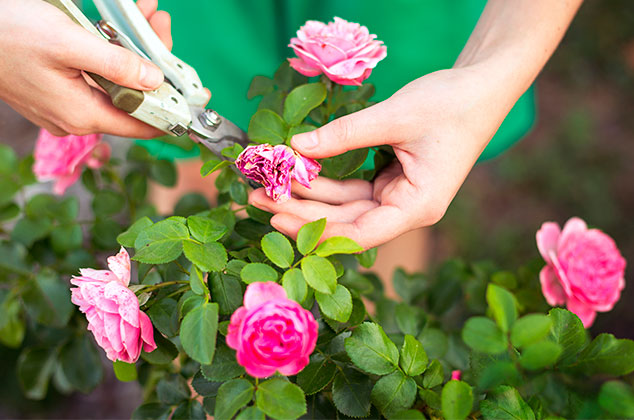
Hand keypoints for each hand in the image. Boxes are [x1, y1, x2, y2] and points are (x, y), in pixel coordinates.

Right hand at [0, 0, 173, 136]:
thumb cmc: (7, 33)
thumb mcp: (68, 42)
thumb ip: (116, 64)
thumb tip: (155, 80)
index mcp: (83, 114)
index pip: (142, 125)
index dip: (172, 111)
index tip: (195, 96)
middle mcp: (75, 117)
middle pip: (131, 97)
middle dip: (151, 61)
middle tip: (159, 25)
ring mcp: (64, 106)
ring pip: (114, 83)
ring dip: (131, 51)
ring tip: (143, 17)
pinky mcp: (55, 91)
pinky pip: (94, 76)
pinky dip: (109, 53)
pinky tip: (114, 29)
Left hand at [248, 67, 512, 248]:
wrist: (481, 88)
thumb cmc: (450, 105)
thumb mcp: (394, 117)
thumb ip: (344, 135)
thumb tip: (295, 146)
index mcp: (418, 207)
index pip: (360, 233)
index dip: (317, 230)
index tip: (277, 218)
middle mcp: (407, 210)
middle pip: (346, 222)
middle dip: (302, 212)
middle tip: (258, 198)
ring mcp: (398, 197)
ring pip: (345, 207)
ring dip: (309, 197)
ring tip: (267, 187)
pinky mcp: (390, 183)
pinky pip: (352, 189)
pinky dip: (325, 181)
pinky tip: (297, 173)